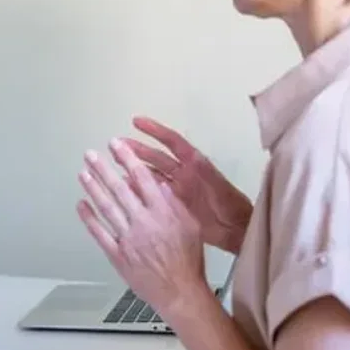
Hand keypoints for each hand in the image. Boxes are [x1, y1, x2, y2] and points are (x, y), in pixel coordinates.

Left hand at [77, 139, 208, 318]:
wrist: (180, 292)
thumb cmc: (189, 259)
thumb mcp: (191, 226)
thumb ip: (175, 204)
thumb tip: (160, 183)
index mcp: (162, 212)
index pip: (141, 178)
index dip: (127, 159)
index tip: (115, 145)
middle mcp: (142, 221)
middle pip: (119, 189)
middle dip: (102, 169)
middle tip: (90, 154)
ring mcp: (127, 238)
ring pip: (106, 208)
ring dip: (92, 189)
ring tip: (82, 173)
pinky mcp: (117, 255)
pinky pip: (99, 233)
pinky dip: (89, 218)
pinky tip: (81, 205)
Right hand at [124, 116, 252, 254]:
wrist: (235, 229)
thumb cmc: (230, 204)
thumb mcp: (216, 183)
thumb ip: (202, 171)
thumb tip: (188, 157)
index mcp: (194, 164)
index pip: (172, 142)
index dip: (155, 130)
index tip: (136, 121)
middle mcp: (183, 173)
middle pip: (156, 157)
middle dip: (137, 149)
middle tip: (116, 144)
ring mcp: (178, 189)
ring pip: (152, 174)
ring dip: (135, 167)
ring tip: (114, 163)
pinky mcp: (174, 204)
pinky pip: (153, 194)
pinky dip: (140, 190)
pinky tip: (125, 188)